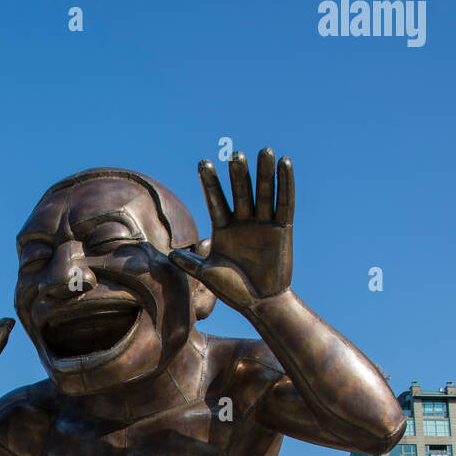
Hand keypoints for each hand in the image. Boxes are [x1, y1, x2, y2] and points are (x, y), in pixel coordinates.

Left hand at [169, 150, 292, 310]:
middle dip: (238, 175)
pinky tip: (284, 164)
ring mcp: (263, 224)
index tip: (203, 163)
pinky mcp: (282, 229)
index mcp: (224, 229)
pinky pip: (284, 203)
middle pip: (240, 193)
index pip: (216, 200)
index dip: (210, 183)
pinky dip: (286, 184)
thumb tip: (169, 255)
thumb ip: (191, 263)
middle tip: (235, 155)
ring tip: (264, 151)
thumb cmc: (233, 291)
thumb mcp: (208, 274)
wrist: (259, 304)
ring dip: (263, 173)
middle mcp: (243, 222)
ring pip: (263, 193)